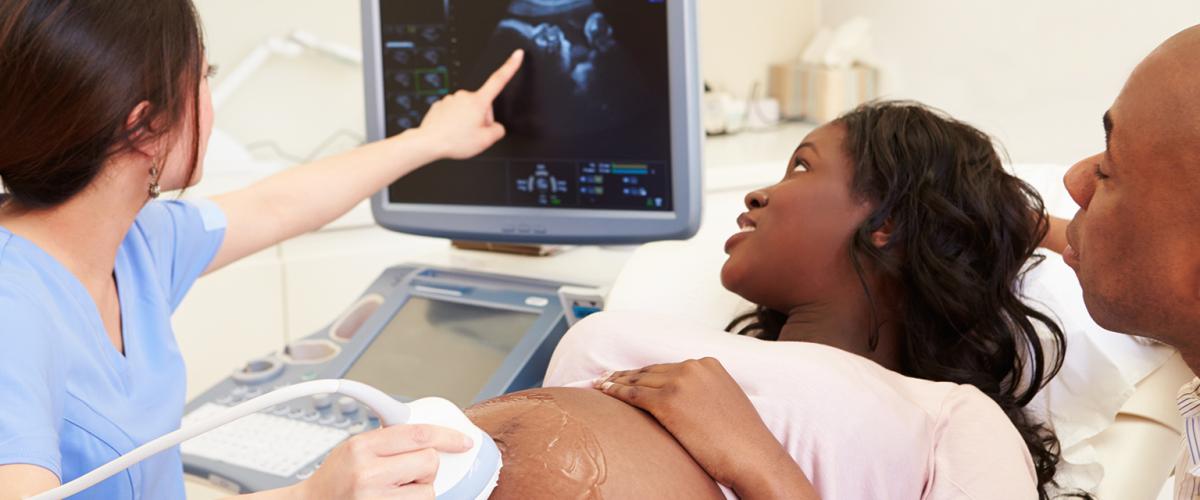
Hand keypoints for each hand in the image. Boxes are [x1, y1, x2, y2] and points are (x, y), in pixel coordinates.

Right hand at [294, 423, 471, 499]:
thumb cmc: (335, 479)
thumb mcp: (354, 447)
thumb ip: (387, 439)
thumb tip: (429, 434)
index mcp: (362, 446)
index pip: (417, 434)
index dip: (447, 435)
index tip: (462, 440)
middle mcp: (368, 473)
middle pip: (429, 461)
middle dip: (426, 467)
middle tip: (408, 472)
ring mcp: (375, 499)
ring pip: (428, 490)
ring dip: (419, 490)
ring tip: (396, 491)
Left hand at [414, 49, 523, 159]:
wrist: (429, 142)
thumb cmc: (455, 140)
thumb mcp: (486, 141)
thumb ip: (498, 131)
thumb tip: (496, 128)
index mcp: (479, 101)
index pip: (499, 79)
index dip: (510, 66)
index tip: (517, 54)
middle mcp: (464, 96)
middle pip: (482, 105)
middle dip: (481, 118)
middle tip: (473, 133)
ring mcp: (451, 99)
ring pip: (467, 110)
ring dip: (468, 121)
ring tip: (460, 135)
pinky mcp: (441, 105)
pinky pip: (454, 113)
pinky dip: (455, 122)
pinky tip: (451, 132)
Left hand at [596, 358, 817, 498]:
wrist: (753, 457)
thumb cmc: (742, 439)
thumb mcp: (725, 402)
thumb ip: (705, 393)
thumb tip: (686, 401)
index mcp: (709, 364)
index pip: (668, 367)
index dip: (646, 372)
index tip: (629, 374)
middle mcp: (693, 367)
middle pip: (651, 370)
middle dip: (627, 375)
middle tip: (607, 378)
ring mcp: (680, 383)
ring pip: (638, 380)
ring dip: (616, 382)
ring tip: (600, 384)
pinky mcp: (668, 402)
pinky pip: (633, 395)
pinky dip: (615, 392)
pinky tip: (603, 392)